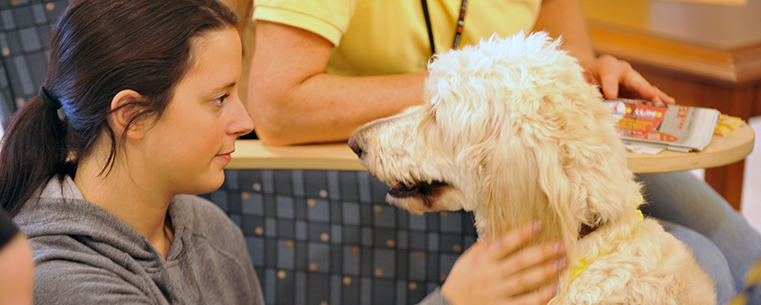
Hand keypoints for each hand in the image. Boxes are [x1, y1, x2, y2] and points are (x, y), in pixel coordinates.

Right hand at [441, 221, 565, 304]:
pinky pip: (524, 303)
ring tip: (562, 263)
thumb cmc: (460, 282)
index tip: (538, 224)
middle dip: (542, 252)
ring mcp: (498, 293)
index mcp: (484, 261)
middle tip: (561, 245)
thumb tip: (500, 231)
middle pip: (520, 262)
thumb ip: (484, 246)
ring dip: (545, 271)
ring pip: (525, 281)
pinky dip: (540, 297)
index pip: (504, 244)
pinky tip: (554, 289)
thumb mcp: (467, 260)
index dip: (522, 234)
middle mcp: (492, 276)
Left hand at [583, 54, 674, 104]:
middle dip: (643, 88)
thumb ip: (585, 88)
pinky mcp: (635, 90)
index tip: (610, 95)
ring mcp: (631, 80)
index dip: (610, 84)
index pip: (609, 74)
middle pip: (634, 79)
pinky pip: (648, 94)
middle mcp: (622, 71)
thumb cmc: (583, 76)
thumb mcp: (580, 80)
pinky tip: (669, 103)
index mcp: (606, 66)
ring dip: (654, 96)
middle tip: (651, 96)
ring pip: (645, 87)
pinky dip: (658, 98)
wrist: (587, 73)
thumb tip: (592, 101)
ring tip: (665, 104)